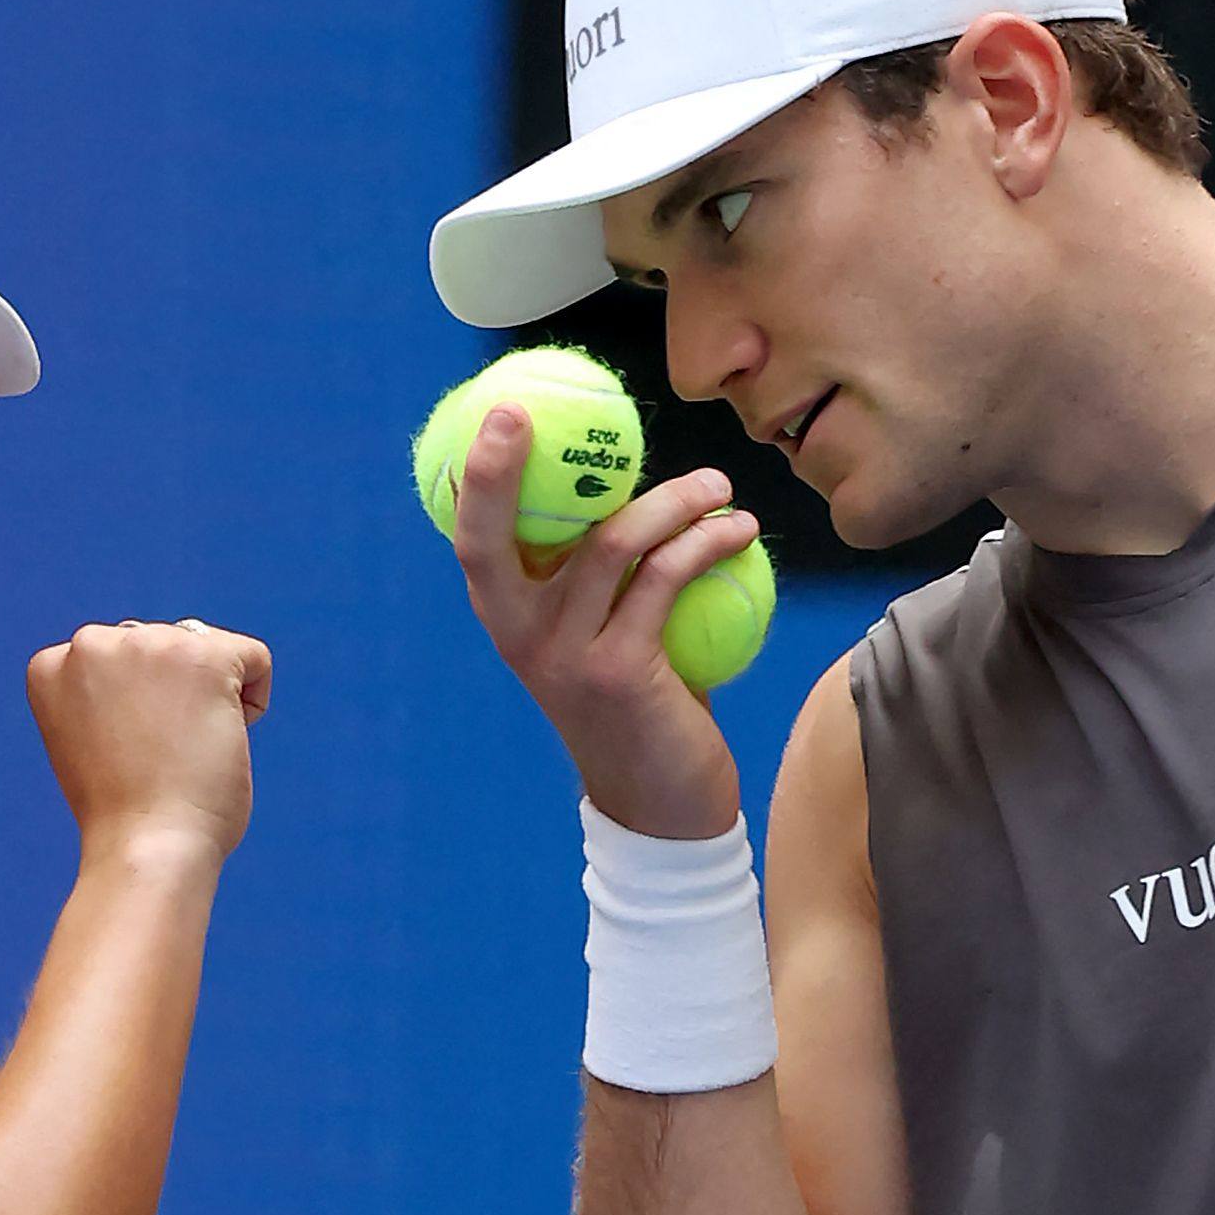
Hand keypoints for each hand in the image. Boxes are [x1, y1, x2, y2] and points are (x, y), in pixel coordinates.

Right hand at [25, 619, 272, 861]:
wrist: (145, 846)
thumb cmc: (123, 814)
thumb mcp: (91, 739)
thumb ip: (109, 696)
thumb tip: (159, 680)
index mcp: (52, 665)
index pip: (119, 660)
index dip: (136, 709)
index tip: (125, 752)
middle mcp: (92, 642)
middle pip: (163, 648)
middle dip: (173, 696)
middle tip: (157, 757)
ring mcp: (147, 643)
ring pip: (206, 652)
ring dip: (208, 700)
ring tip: (182, 751)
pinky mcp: (203, 655)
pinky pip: (255, 659)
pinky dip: (253, 702)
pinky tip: (220, 739)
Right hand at [451, 404, 754, 838]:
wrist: (662, 805)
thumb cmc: (639, 705)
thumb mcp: (600, 640)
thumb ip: (599, 581)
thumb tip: (632, 489)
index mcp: (508, 622)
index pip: (473, 540)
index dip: (476, 475)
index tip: (501, 413)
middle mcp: (519, 637)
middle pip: (493, 537)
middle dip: (498, 468)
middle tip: (531, 410)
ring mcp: (564, 656)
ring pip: (612, 543)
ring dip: (674, 500)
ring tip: (719, 483)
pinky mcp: (618, 671)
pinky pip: (665, 579)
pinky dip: (707, 542)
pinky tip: (741, 528)